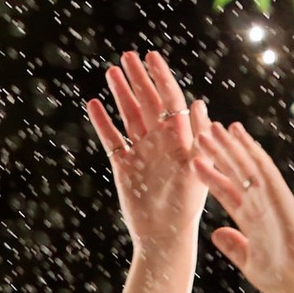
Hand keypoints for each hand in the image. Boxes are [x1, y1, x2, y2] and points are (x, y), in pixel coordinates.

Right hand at [83, 47, 211, 261]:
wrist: (164, 236)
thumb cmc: (186, 207)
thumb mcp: (197, 168)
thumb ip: (198, 136)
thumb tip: (199, 103)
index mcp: (180, 138)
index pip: (170, 100)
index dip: (161, 77)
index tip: (151, 57)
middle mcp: (160, 141)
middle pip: (148, 102)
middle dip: (138, 79)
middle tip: (127, 56)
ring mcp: (141, 152)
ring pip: (129, 116)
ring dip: (121, 94)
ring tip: (111, 72)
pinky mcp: (124, 166)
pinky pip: (112, 139)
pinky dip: (103, 122)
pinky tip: (94, 105)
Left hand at [195, 119, 293, 292]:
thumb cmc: (285, 278)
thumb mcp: (250, 264)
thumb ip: (235, 247)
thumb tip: (216, 233)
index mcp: (251, 220)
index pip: (226, 192)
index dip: (211, 176)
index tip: (196, 161)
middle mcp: (258, 203)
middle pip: (232, 172)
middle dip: (217, 153)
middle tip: (200, 132)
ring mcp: (267, 196)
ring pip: (243, 164)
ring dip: (228, 145)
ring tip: (212, 126)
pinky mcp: (277, 192)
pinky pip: (260, 166)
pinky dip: (249, 148)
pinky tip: (237, 132)